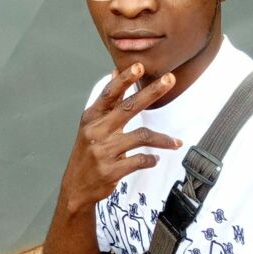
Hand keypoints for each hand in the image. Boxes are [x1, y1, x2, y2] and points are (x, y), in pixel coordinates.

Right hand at [61, 62, 181, 212]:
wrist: (76, 187)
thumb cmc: (87, 152)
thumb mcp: (91, 125)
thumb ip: (107, 101)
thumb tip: (114, 72)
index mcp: (92, 118)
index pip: (109, 94)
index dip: (124, 79)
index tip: (139, 66)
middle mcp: (96, 131)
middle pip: (128, 108)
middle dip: (151, 92)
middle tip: (169, 79)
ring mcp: (104, 151)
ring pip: (141, 136)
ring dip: (162, 139)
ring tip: (176, 142)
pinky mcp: (111, 170)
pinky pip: (140, 160)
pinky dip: (151, 159)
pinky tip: (156, 159)